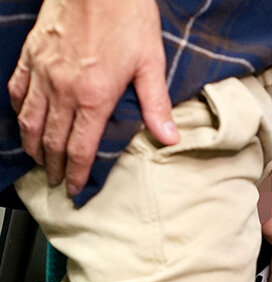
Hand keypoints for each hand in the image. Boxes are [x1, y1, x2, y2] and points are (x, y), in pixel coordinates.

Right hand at [8, 0, 178, 195]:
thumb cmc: (127, 14)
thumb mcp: (151, 62)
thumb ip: (156, 105)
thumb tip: (170, 139)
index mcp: (94, 97)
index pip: (80, 149)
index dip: (76, 174)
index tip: (74, 189)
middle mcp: (64, 89)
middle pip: (52, 141)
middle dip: (53, 167)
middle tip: (55, 182)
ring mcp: (43, 71)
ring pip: (29, 120)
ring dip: (33, 146)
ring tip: (38, 160)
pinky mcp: (32, 54)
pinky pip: (17, 90)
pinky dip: (19, 110)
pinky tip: (23, 121)